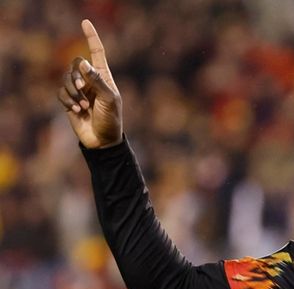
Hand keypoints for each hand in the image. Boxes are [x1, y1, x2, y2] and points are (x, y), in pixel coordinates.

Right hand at [57, 19, 121, 148]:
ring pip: (66, 78)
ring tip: (83, 106)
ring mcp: (80, 90)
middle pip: (75, 64)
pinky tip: (76, 110)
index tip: (85, 22)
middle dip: (76, 76)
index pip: (97, 52)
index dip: (91, 37)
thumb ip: (96, 80)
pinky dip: (67, 100)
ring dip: (73, 92)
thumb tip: (82, 62)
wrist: (103, 140)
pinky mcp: (70, 101)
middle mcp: (91, 80)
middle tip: (83, 90)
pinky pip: (61, 92)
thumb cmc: (111, 120)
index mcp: (104, 76)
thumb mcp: (109, 99)